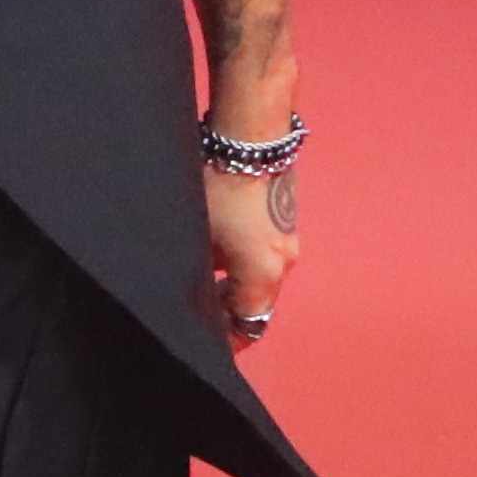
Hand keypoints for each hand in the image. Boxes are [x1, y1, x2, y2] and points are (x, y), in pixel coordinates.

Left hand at [203, 151, 295, 351]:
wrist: (251, 136)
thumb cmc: (218, 186)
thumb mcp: (199, 236)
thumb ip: (199, 274)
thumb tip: (190, 292)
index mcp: (264, 275)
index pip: (248, 326)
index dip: (225, 339)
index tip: (202, 340)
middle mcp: (283, 263)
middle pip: (256, 305)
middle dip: (227, 313)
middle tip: (196, 311)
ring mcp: (287, 240)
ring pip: (260, 280)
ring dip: (234, 286)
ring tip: (200, 279)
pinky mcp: (284, 218)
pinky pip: (264, 256)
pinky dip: (243, 264)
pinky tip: (215, 249)